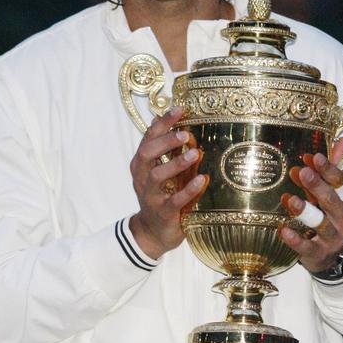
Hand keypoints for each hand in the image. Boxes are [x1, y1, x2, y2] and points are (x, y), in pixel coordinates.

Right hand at [128, 107, 209, 259]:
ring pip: (158, 176)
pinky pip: (173, 200)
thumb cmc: (159, 195)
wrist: (152, 232)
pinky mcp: (162, 212)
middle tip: (185, 134)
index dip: (163, 123)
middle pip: (147, 153)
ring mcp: (150, 196)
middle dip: (165, 141)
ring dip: (176, 163)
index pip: (148, 138)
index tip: (179, 109)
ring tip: (195, 154)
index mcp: (141, 164)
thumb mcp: (157, 170)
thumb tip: (161, 118)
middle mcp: (142, 177)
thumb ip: (161, 148)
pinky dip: (188, 190)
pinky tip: (201, 180)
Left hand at [279, 138, 342, 273]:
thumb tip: (342, 140)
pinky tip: (282, 229)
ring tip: (289, 199)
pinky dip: (294, 239)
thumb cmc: (330, 217)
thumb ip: (335, 168)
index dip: (330, 170)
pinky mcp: (318, 255)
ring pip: (321, 224)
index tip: (314, 157)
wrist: (332, 257)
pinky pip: (306, 247)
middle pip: (332, 201)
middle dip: (317, 186)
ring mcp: (333, 240)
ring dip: (305, 210)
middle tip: (302, 172)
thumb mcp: (334, 193)